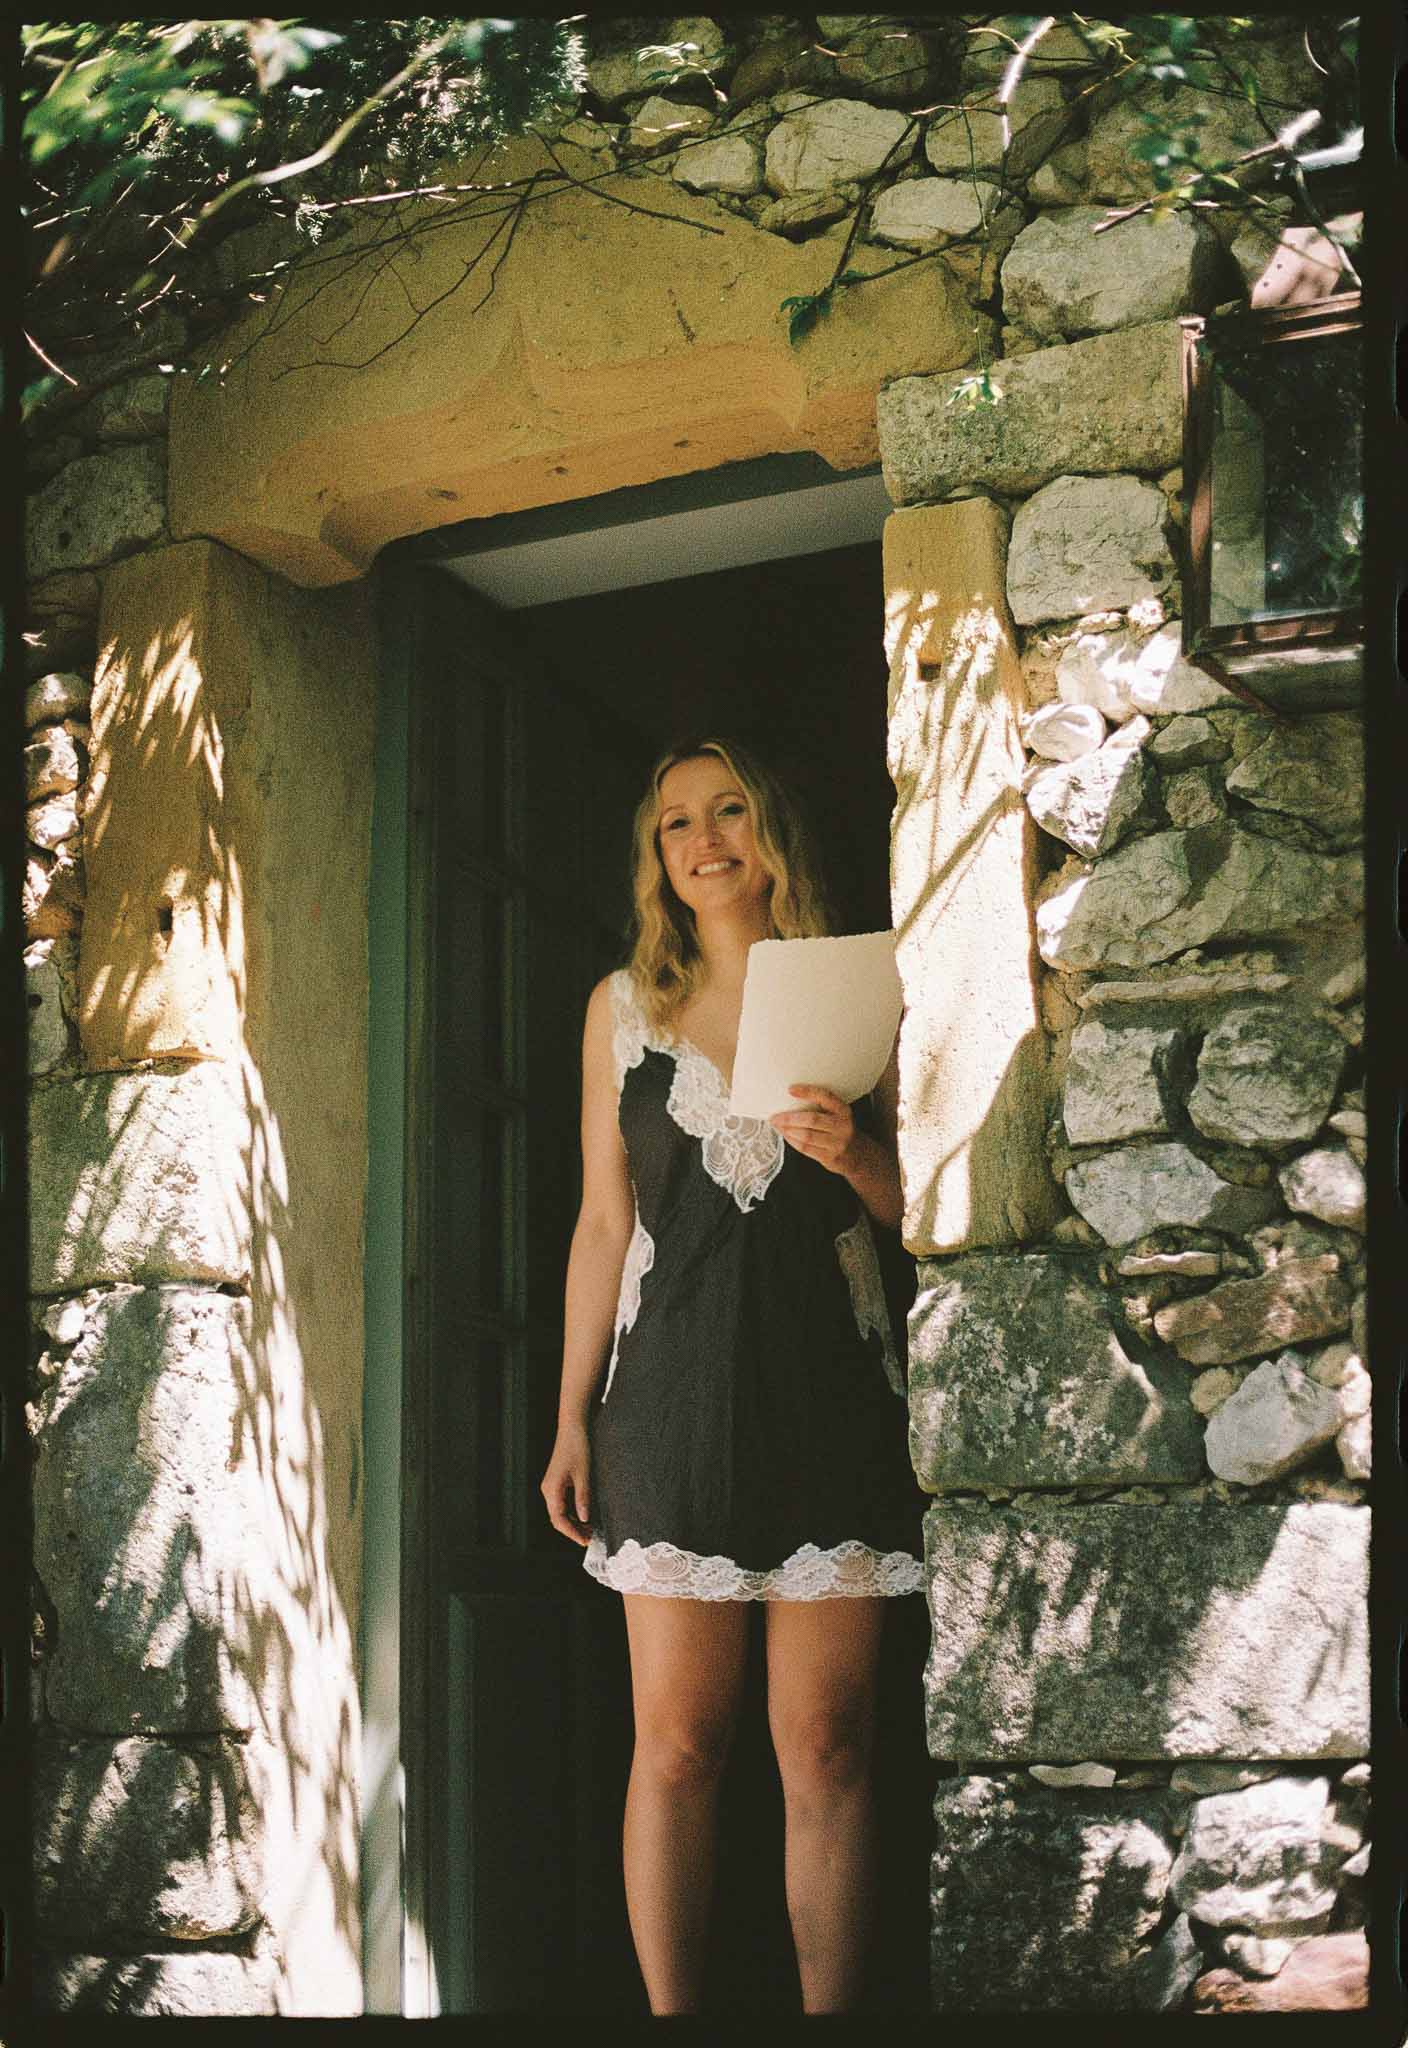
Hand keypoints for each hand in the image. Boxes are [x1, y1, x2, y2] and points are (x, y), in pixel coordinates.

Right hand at [541, 1425, 592, 1546]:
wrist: (573, 1428)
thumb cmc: (577, 1447)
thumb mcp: (584, 1475)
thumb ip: (583, 1498)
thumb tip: (585, 1519)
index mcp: (552, 1490)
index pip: (559, 1520)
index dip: (572, 1533)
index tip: (584, 1541)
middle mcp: (548, 1490)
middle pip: (558, 1519)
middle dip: (573, 1530)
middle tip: (590, 1538)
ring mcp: (552, 1487)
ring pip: (560, 1512)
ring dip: (574, 1522)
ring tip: (589, 1529)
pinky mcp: (557, 1483)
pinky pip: (562, 1503)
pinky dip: (573, 1512)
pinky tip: (585, 1515)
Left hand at [769, 1084, 857, 1175]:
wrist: (857, 1155)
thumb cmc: (840, 1131)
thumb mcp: (837, 1116)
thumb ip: (821, 1109)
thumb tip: (791, 1100)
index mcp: (843, 1111)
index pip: (826, 1097)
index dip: (808, 1092)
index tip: (791, 1089)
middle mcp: (842, 1126)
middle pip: (812, 1120)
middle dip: (790, 1118)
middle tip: (775, 1117)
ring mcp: (837, 1143)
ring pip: (807, 1136)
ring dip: (788, 1130)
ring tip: (778, 1126)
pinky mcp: (829, 1157)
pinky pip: (806, 1148)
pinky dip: (792, 1141)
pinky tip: (786, 1135)